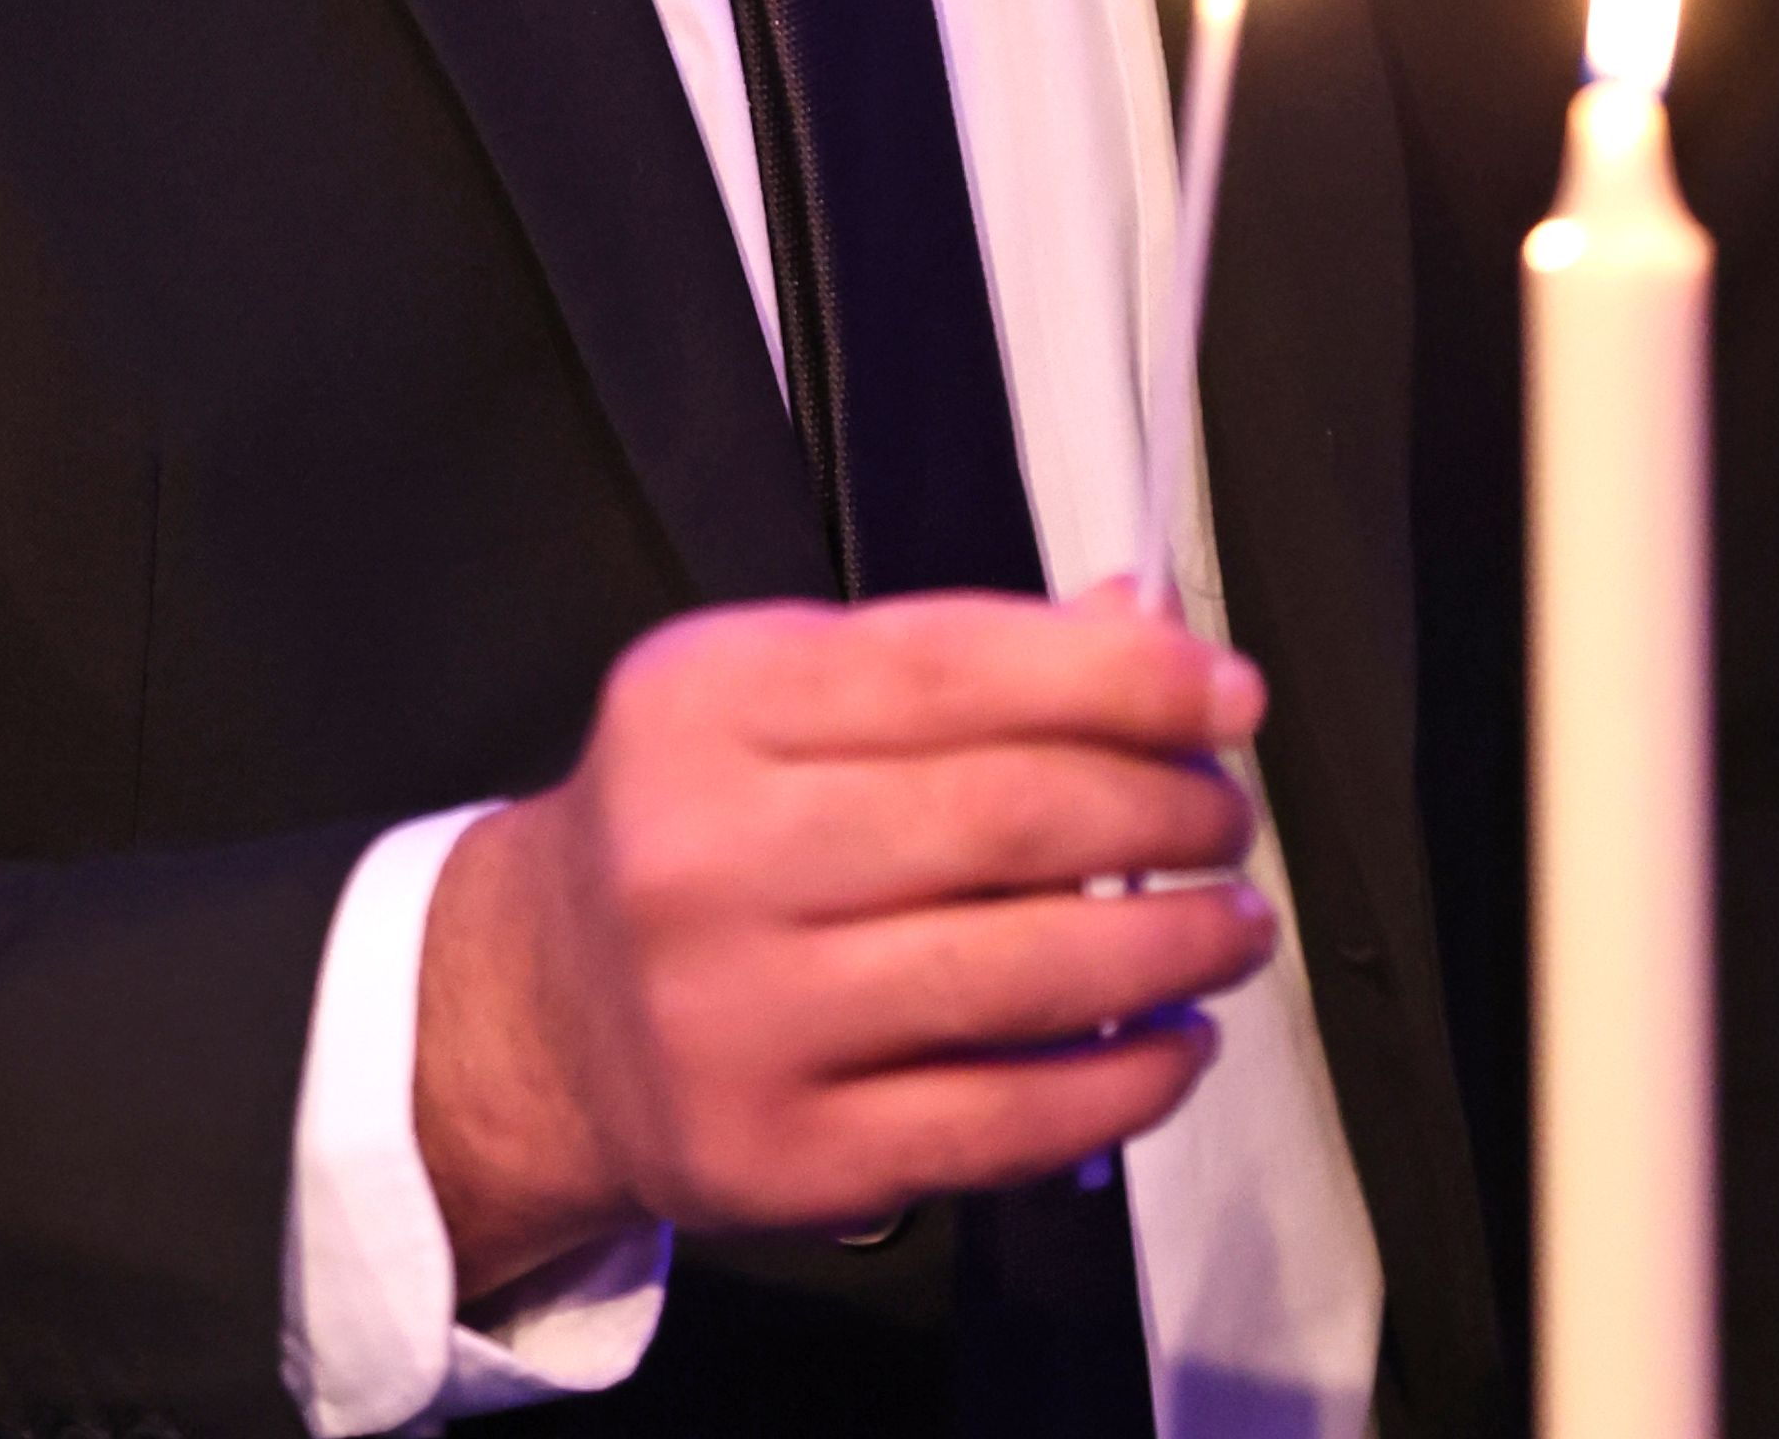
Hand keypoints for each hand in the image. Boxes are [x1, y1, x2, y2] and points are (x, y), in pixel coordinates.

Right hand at [412, 584, 1273, 1302]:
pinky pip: (1001, 1118)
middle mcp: (706, 852)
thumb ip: (953, 660)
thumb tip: (1146, 623)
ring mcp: (742, 1015)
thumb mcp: (776, 697)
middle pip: (999, 818)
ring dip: (1168, 945)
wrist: (544, 1012)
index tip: (1227, 692)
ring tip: (1234, 923)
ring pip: (1018, 973)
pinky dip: (1122, 1081)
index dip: (1116, 676)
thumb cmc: (691, 827)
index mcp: (705, 702)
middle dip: (1160, 808)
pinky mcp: (787, 1155)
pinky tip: (1174, 1042)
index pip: (950, 668)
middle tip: (1228, 813)